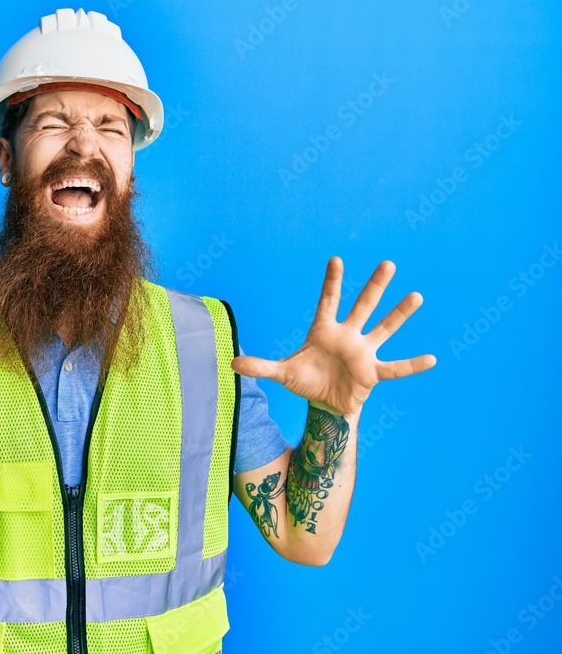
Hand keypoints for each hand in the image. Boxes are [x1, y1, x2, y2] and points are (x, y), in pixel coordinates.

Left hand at [231, 257, 435, 414]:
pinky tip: (431, 358)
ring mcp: (363, 352)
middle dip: (374, 286)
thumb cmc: (306, 381)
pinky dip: (412, 365)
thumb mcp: (282, 373)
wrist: (325, 404)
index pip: (328, 301)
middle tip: (388, 263)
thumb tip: (232, 364)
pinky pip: (396, 368)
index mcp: (324, 331)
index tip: (336, 259)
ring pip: (384, 328)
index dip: (332, 282)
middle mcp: (348, 336)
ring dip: (399, 314)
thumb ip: (260, 367)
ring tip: (417, 296)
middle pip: (363, 306)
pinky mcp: (373, 373)